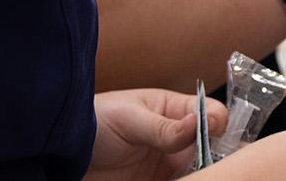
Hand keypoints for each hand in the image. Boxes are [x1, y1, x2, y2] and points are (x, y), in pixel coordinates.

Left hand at [82, 88, 223, 180]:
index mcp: (174, 110)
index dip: (217, 125)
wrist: (63, 155)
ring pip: (204, 170)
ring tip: (204, 175)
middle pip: (214, 146)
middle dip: (222, 155)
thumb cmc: (93, 123)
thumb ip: (163, 126)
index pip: (211, 114)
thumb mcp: (129, 119)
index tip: (212, 137)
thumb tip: (199, 122)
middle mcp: (178, 138)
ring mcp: (170, 164)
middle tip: (220, 166)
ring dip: (208, 172)